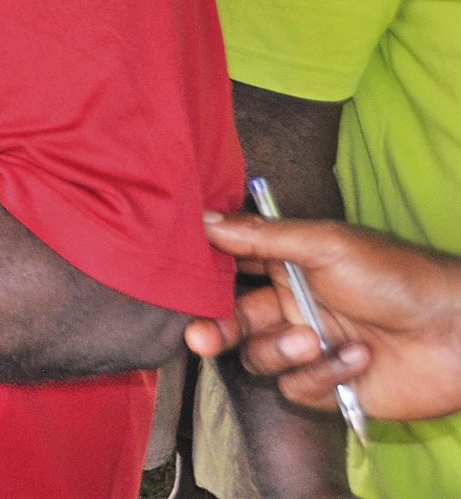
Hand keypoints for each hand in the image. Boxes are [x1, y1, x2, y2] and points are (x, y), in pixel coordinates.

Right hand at [186, 214, 460, 421]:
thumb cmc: (397, 276)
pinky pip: (296, 388)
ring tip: (316, 339)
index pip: (229, 269)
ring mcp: (307, 348)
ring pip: (260, 359)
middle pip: (231, 321)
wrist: (457, 331)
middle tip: (201, 338)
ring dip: (283, 351)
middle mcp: (290, 307)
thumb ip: (262, 237)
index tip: (177, 281)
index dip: (201, 277)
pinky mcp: (327, 386)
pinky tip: (359, 358)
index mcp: (286, 268)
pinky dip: (324, 374)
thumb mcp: (327, 245)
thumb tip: (203, 220)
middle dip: (214, 330)